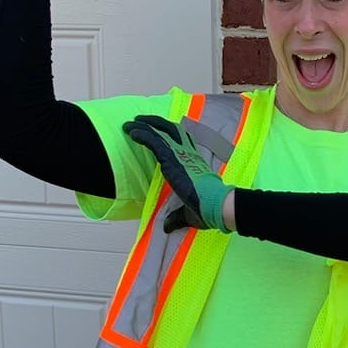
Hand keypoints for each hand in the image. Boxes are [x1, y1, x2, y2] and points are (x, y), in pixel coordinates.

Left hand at [122, 116, 232, 232]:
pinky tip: (132, 132)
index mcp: (195, 162)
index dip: (171, 133)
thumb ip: (176, 216)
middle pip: (172, 129)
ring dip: (144, 125)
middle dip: (156, 123)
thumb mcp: (189, 213)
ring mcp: (180, 154)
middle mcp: (188, 154)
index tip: (160, 130)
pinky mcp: (172, 159)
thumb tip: (168, 227)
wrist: (216, 205)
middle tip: (141, 120)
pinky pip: (154, 142)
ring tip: (131, 123)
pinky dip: (142, 134)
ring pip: (160, 132)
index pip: (183, 140)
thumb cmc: (208, 209)